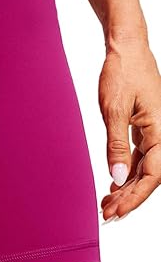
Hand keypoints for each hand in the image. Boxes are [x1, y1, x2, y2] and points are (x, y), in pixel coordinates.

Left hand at [98, 36, 160, 220]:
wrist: (126, 48)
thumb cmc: (122, 72)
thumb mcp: (113, 109)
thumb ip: (115, 145)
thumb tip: (116, 177)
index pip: (152, 175)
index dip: (134, 197)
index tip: (115, 211)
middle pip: (151, 176)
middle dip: (129, 197)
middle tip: (106, 214)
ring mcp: (156, 130)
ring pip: (145, 168)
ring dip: (127, 186)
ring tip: (107, 203)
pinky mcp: (147, 126)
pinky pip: (141, 156)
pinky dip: (127, 170)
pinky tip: (115, 182)